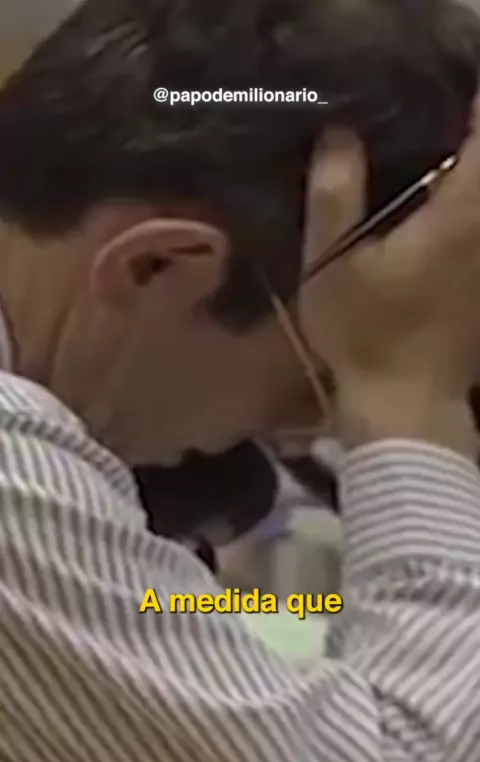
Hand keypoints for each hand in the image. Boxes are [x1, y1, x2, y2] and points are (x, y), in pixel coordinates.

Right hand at [299, 106, 479, 454]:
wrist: (404, 405)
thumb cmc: (364, 336)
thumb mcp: (331, 265)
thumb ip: (335, 195)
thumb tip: (340, 133)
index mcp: (457, 217)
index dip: (472, 104)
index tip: (442, 91)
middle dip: (466, 136)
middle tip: (426, 125)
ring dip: (466, 172)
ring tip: (428, 158)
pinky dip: (464, 203)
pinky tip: (433, 207)